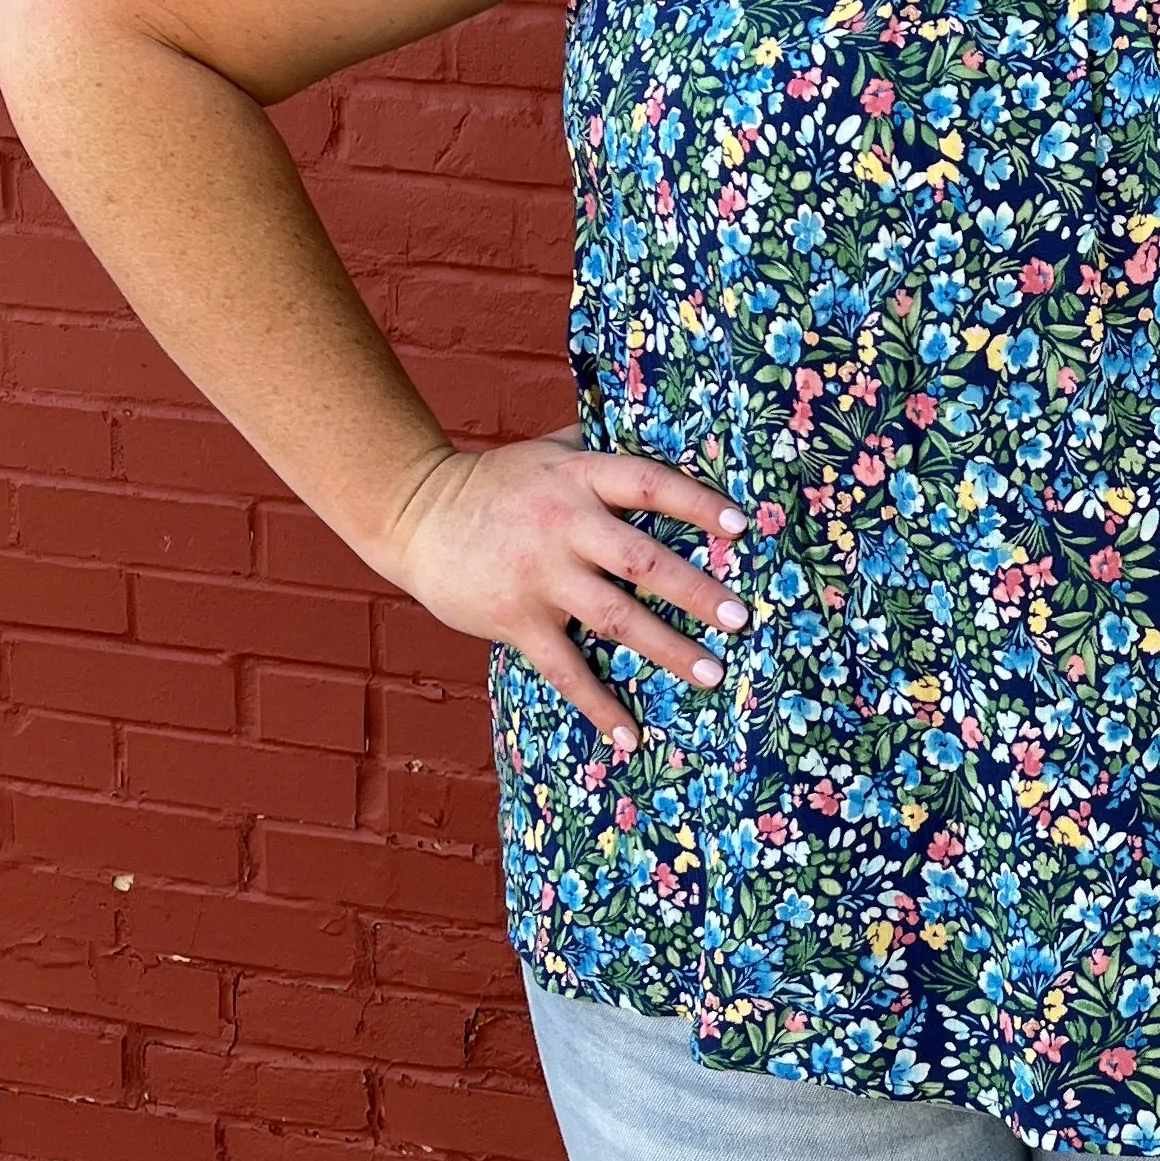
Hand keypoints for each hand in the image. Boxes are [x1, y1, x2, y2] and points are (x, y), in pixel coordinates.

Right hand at [377, 428, 746, 747]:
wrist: (416, 514)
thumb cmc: (498, 482)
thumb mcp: (551, 451)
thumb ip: (602, 443)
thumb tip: (666, 423)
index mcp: (580, 479)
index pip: (649, 485)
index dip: (697, 503)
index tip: (743, 527)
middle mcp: (565, 526)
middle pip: (641, 561)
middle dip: (695, 590)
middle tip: (739, 617)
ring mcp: (541, 577)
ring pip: (615, 618)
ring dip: (666, 648)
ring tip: (712, 674)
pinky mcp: (517, 620)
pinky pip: (566, 669)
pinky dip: (599, 705)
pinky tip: (631, 737)